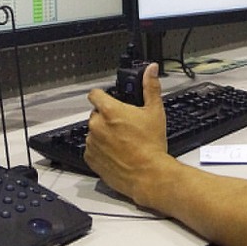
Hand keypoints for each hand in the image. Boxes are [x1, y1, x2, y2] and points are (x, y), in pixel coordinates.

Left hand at [84, 63, 174, 203]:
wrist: (148, 175)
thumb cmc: (151, 146)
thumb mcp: (155, 112)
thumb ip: (150, 87)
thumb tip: (151, 70)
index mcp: (110, 111)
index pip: (95, 94)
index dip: (102, 95)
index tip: (107, 98)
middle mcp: (97, 125)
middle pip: (96, 114)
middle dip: (107, 117)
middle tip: (124, 125)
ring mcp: (92, 143)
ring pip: (94, 132)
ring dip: (103, 134)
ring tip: (122, 142)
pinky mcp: (91, 159)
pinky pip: (92, 149)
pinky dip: (100, 150)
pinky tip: (116, 153)